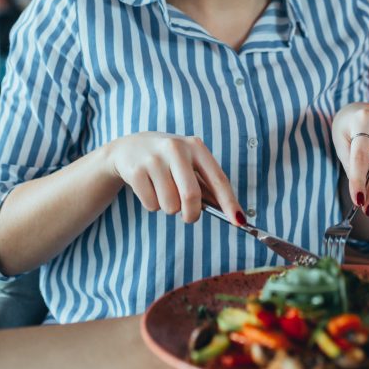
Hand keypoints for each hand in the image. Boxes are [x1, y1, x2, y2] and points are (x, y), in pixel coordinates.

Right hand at [105, 132, 243, 224]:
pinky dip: (153, 205)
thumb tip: (228, 213)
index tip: (239, 222)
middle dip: (192, 214)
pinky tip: (149, 189)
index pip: (218, 179)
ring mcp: (154, 159)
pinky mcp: (136, 170)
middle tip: (188, 216)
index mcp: (195, 146)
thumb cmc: (168, 160)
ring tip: (163, 192)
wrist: (129, 148)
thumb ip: (206, 185)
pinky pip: (151, 205)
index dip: (230, 202)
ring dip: (169, 208)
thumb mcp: (189, 163)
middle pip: (191, 196)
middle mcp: (175, 149)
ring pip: (170, 205)